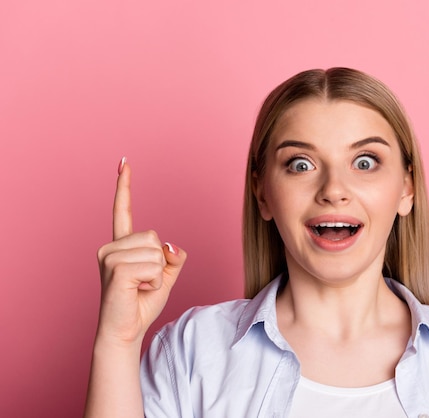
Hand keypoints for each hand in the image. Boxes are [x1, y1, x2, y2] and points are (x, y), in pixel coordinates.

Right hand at [95, 158, 186, 345]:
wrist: (125, 330)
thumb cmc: (141, 303)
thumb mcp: (165, 277)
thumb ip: (172, 257)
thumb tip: (170, 246)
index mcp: (122, 246)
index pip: (123, 211)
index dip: (125, 187)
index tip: (124, 163)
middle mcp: (111, 247)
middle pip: (154, 237)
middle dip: (159, 262)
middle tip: (143, 282)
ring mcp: (110, 257)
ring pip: (156, 252)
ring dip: (157, 274)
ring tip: (139, 287)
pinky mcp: (115, 270)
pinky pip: (153, 267)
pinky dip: (153, 282)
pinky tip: (137, 291)